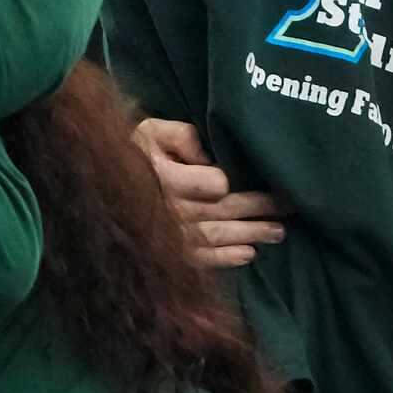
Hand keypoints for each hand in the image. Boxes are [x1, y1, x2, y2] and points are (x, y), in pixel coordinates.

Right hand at [135, 117, 288, 267]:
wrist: (104, 189)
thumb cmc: (133, 154)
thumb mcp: (151, 132)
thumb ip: (180, 135)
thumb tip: (206, 154)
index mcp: (167, 178)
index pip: (212, 185)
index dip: (229, 181)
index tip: (253, 177)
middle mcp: (172, 210)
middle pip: (225, 210)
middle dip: (260, 209)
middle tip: (289, 206)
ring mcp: (173, 236)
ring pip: (221, 236)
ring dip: (253, 234)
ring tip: (280, 231)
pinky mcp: (174, 253)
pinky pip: (205, 260)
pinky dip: (229, 258)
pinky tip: (250, 254)